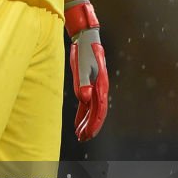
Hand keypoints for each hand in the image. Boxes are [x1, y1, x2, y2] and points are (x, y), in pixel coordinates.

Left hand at [65, 0, 108, 139]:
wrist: (86, 38)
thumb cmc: (84, 51)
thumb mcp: (82, 66)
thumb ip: (83, 83)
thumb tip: (85, 100)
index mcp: (101, 84)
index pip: (99, 108)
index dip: (94, 123)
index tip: (88, 133)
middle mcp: (99, 88)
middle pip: (97, 112)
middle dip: (90, 127)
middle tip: (82, 139)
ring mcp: (94, 87)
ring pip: (92, 109)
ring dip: (86, 123)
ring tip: (79, 135)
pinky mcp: (88, 84)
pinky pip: (86, 104)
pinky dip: (82, 114)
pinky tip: (77, 123)